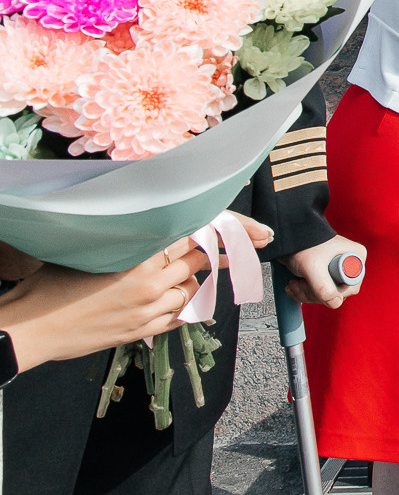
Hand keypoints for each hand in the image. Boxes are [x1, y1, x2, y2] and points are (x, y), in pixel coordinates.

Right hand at [0, 243, 211, 371]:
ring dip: (189, 282)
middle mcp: (147, 288)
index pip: (183, 241)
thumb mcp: (89, 254)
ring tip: (184, 275)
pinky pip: (175, 321)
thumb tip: (139, 232)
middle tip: (198, 250)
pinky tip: (181, 303)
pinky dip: (183, 310)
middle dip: (197, 256)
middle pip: (192, 265)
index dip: (192, 235)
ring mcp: (145, 313)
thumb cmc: (51, 288)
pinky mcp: (137, 333)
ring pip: (187, 293)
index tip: (196, 231)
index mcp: (137, 262)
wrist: (33, 328)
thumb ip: (121, 244)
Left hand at [282, 233, 365, 308]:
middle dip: (314, 293)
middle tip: (299, 284)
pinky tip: (294, 285)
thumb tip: (335, 304)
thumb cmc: (303, 245)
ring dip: (306, 294)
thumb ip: (324, 288)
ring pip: (327, 296)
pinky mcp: (326, 276)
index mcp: (356, 257)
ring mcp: (339, 271)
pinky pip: (319, 293)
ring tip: (294, 283)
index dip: (331, 292)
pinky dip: (304, 293)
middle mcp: (351, 264)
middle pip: (338, 293)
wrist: (289, 238)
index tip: (314, 283)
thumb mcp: (313, 267)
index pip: (350, 287)